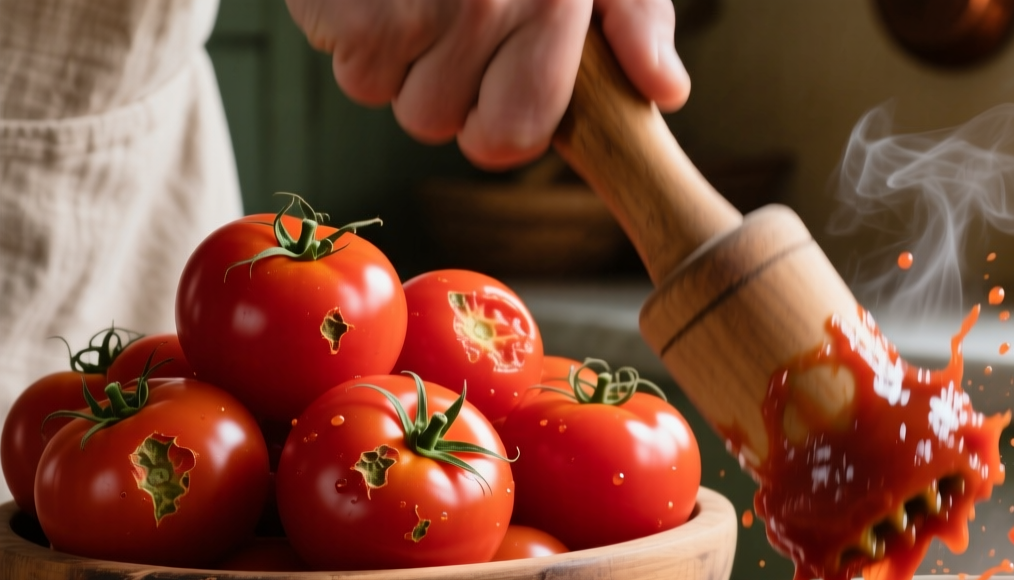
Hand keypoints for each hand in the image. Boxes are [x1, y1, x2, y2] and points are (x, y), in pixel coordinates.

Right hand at [285, 0, 689, 169]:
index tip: (495, 89)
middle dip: (442, 92)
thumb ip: (638, 19)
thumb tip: (666, 89)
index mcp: (552, 2)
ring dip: (399, 64)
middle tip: (450, 25)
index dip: (497, 126)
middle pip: (439, 123)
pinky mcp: (346, 9)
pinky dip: (355, 37)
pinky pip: (351, 69)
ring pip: (394, 100)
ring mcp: (409, 4)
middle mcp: (480, 2)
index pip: (513, 133)